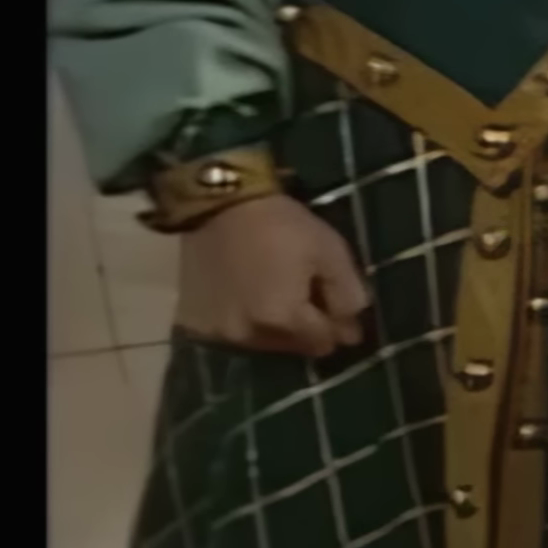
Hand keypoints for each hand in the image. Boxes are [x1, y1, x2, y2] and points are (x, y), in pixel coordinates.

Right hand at [175, 194, 370, 358]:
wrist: (219, 202)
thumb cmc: (280, 224)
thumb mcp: (330, 251)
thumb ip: (347, 295)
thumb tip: (351, 332)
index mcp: (283, 319)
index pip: (322, 343)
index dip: (337, 328)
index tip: (341, 312)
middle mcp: (248, 335)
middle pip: (291, 346)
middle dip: (305, 329)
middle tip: (307, 299)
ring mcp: (217, 332)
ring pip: (260, 341)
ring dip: (273, 327)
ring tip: (275, 296)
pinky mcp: (196, 322)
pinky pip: (230, 332)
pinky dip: (243, 319)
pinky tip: (246, 295)